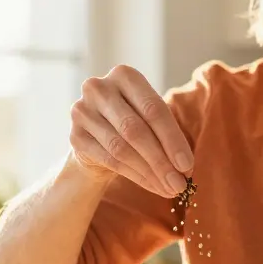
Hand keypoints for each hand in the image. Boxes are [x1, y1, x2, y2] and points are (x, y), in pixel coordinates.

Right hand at [69, 64, 193, 197]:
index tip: (187, 166)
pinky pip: (109, 160)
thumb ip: (167, 136)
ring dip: (149, 172)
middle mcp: (99, 88)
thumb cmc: (133, 122)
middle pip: (135, 129)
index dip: (173, 140)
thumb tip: (185, 168)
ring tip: (169, 188)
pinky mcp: (75, 136)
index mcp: (125, 75)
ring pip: (121, 148)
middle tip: (179, 184)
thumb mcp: (151, 118)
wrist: (97, 137)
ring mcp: (82, 111)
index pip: (154, 109)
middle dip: (161, 161)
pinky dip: (135, 176)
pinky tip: (151, 185)